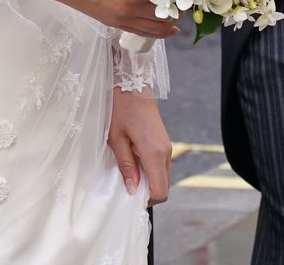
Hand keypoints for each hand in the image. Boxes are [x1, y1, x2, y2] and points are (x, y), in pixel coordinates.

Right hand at [45, 0, 178, 38]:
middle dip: (178, 7)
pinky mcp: (111, 22)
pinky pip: (140, 31)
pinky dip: (157, 31)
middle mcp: (128, 9)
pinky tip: (168, 29)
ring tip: (182, 15)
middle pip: (163, 13)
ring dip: (170, 21)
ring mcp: (119, 18)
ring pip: (154, 27)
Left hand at [108, 88, 170, 205]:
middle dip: (147, 192)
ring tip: (128, 171)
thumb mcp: (116, 138)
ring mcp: (167, 146)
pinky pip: (161, 165)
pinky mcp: (164, 142)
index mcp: (154, 152)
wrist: (133, 82)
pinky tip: (134, 160)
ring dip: (149, 180)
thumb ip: (126, 165)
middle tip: (126, 185)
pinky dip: (151, 170)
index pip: (160, 191)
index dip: (146, 200)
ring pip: (163, 176)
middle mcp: (165, 152)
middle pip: (164, 186)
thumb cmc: (120, 108)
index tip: (129, 197)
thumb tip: (132, 190)